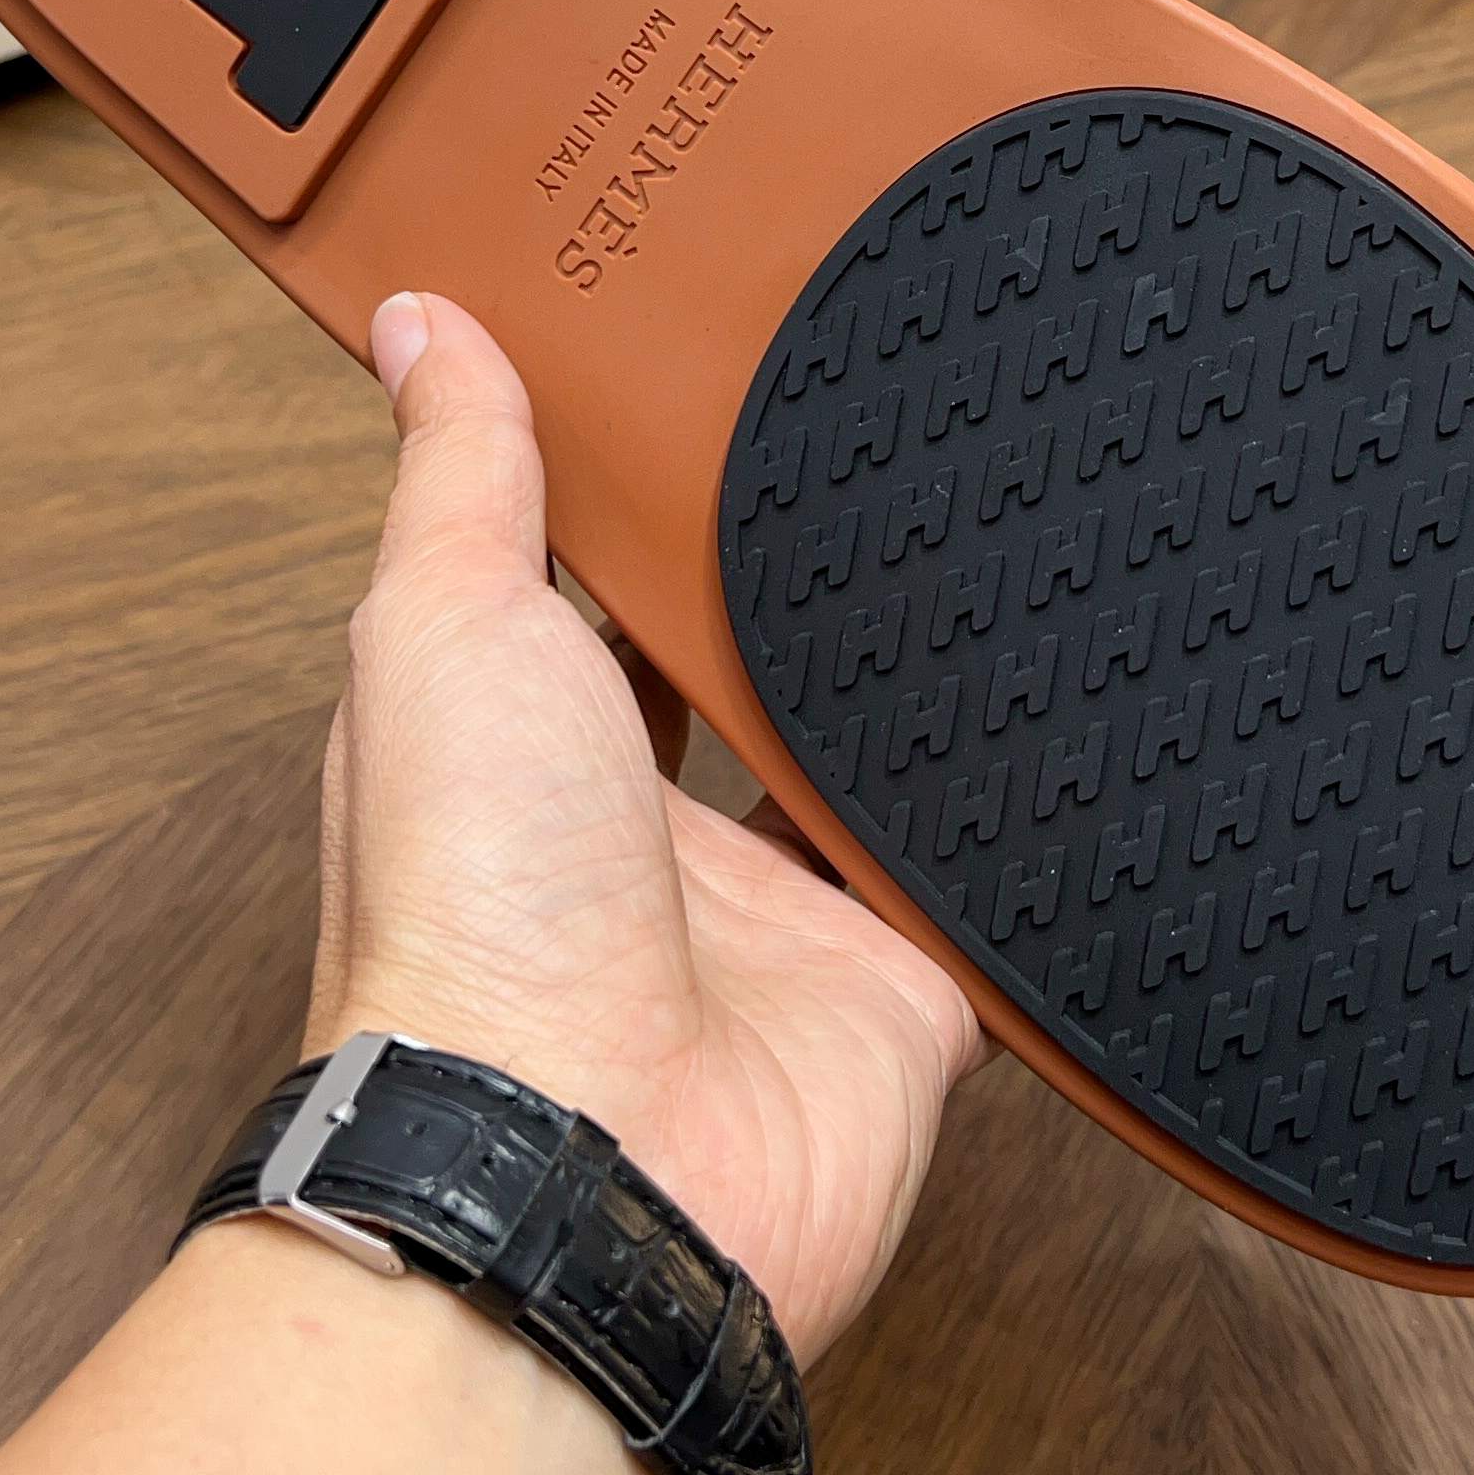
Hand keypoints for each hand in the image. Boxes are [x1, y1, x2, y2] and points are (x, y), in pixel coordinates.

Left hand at [311, 291, 987, 1365]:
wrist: (597, 1154)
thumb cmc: (469, 909)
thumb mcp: (442, 625)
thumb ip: (460, 476)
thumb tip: (419, 321)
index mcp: (526, 737)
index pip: (599, 586)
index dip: (647, 489)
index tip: (714, 370)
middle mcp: (644, 830)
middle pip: (742, 670)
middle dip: (798, 581)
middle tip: (888, 435)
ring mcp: (774, 915)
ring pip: (861, 765)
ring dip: (903, 690)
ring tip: (987, 542)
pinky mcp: (894, 983)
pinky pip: (969, 881)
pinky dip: (1003, 821)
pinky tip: (1054, 711)